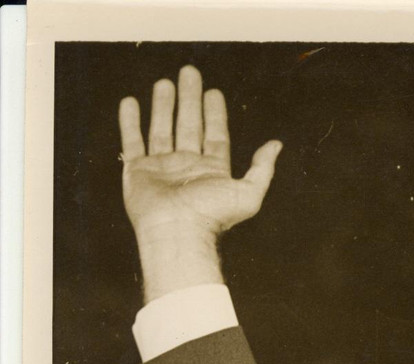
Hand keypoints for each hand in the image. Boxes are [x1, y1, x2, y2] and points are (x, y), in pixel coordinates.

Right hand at [118, 65, 281, 300]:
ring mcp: (162, 169)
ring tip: (164, 82)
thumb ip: (262, 169)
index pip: (215, 135)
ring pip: (162, 129)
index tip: (214, 92)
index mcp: (212, 171)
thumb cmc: (212, 216)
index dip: (215, 114)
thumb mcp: (249, 193)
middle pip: (189, 126)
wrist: (178, 232)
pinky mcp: (138, 172)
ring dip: (164, 106)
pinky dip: (130, 122)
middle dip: (190, 99)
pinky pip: (132, 141)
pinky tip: (130, 103)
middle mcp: (187, 167)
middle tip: (190, 73)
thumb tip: (276, 146)